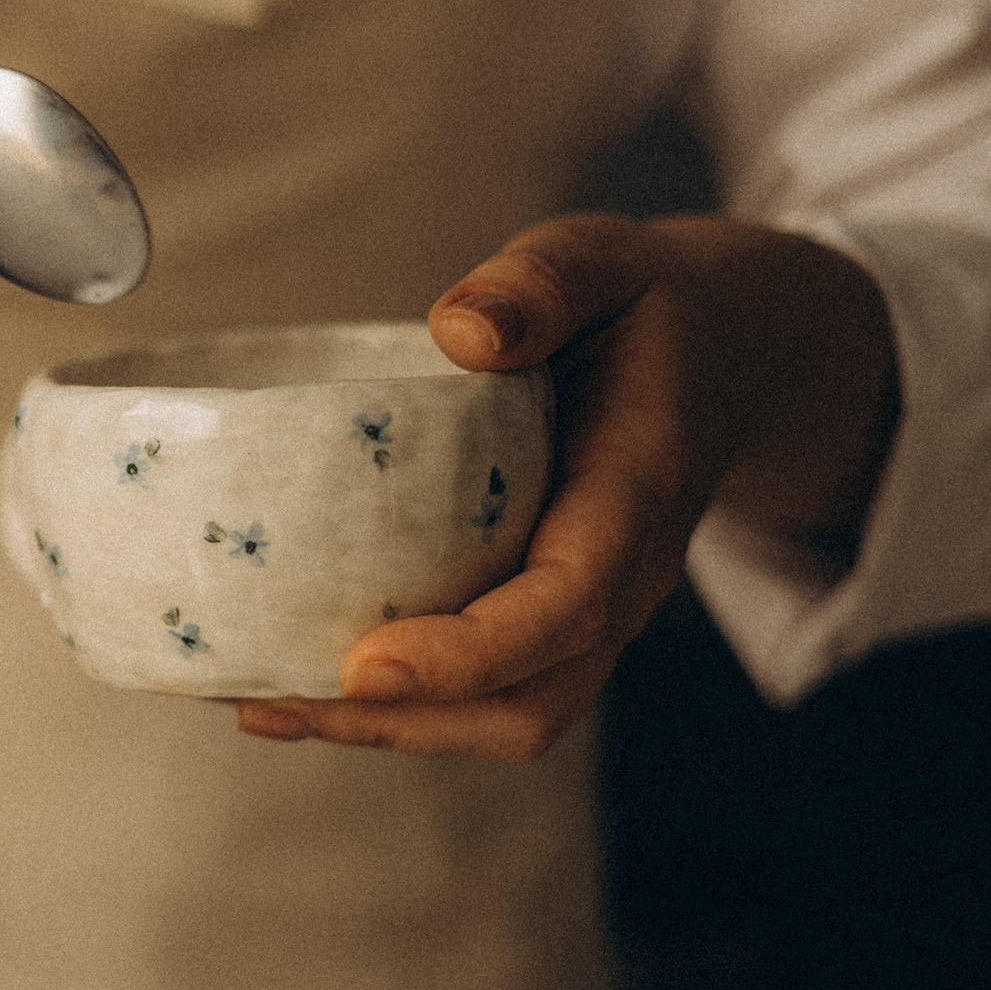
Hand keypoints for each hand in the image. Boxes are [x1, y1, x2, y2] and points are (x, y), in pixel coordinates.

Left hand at [236, 213, 897, 760]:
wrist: (728, 352)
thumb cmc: (647, 306)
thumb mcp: (602, 258)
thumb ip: (540, 283)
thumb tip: (461, 327)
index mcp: (637, 495)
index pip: (568, 603)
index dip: (470, 652)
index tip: (365, 667)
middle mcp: (624, 579)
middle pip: (528, 700)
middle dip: (404, 720)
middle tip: (271, 700)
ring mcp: (590, 614)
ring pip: (504, 717)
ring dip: (386, 731)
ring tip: (262, 704)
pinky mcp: (546, 620)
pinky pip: (482, 694)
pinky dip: (396, 707)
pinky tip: (294, 682)